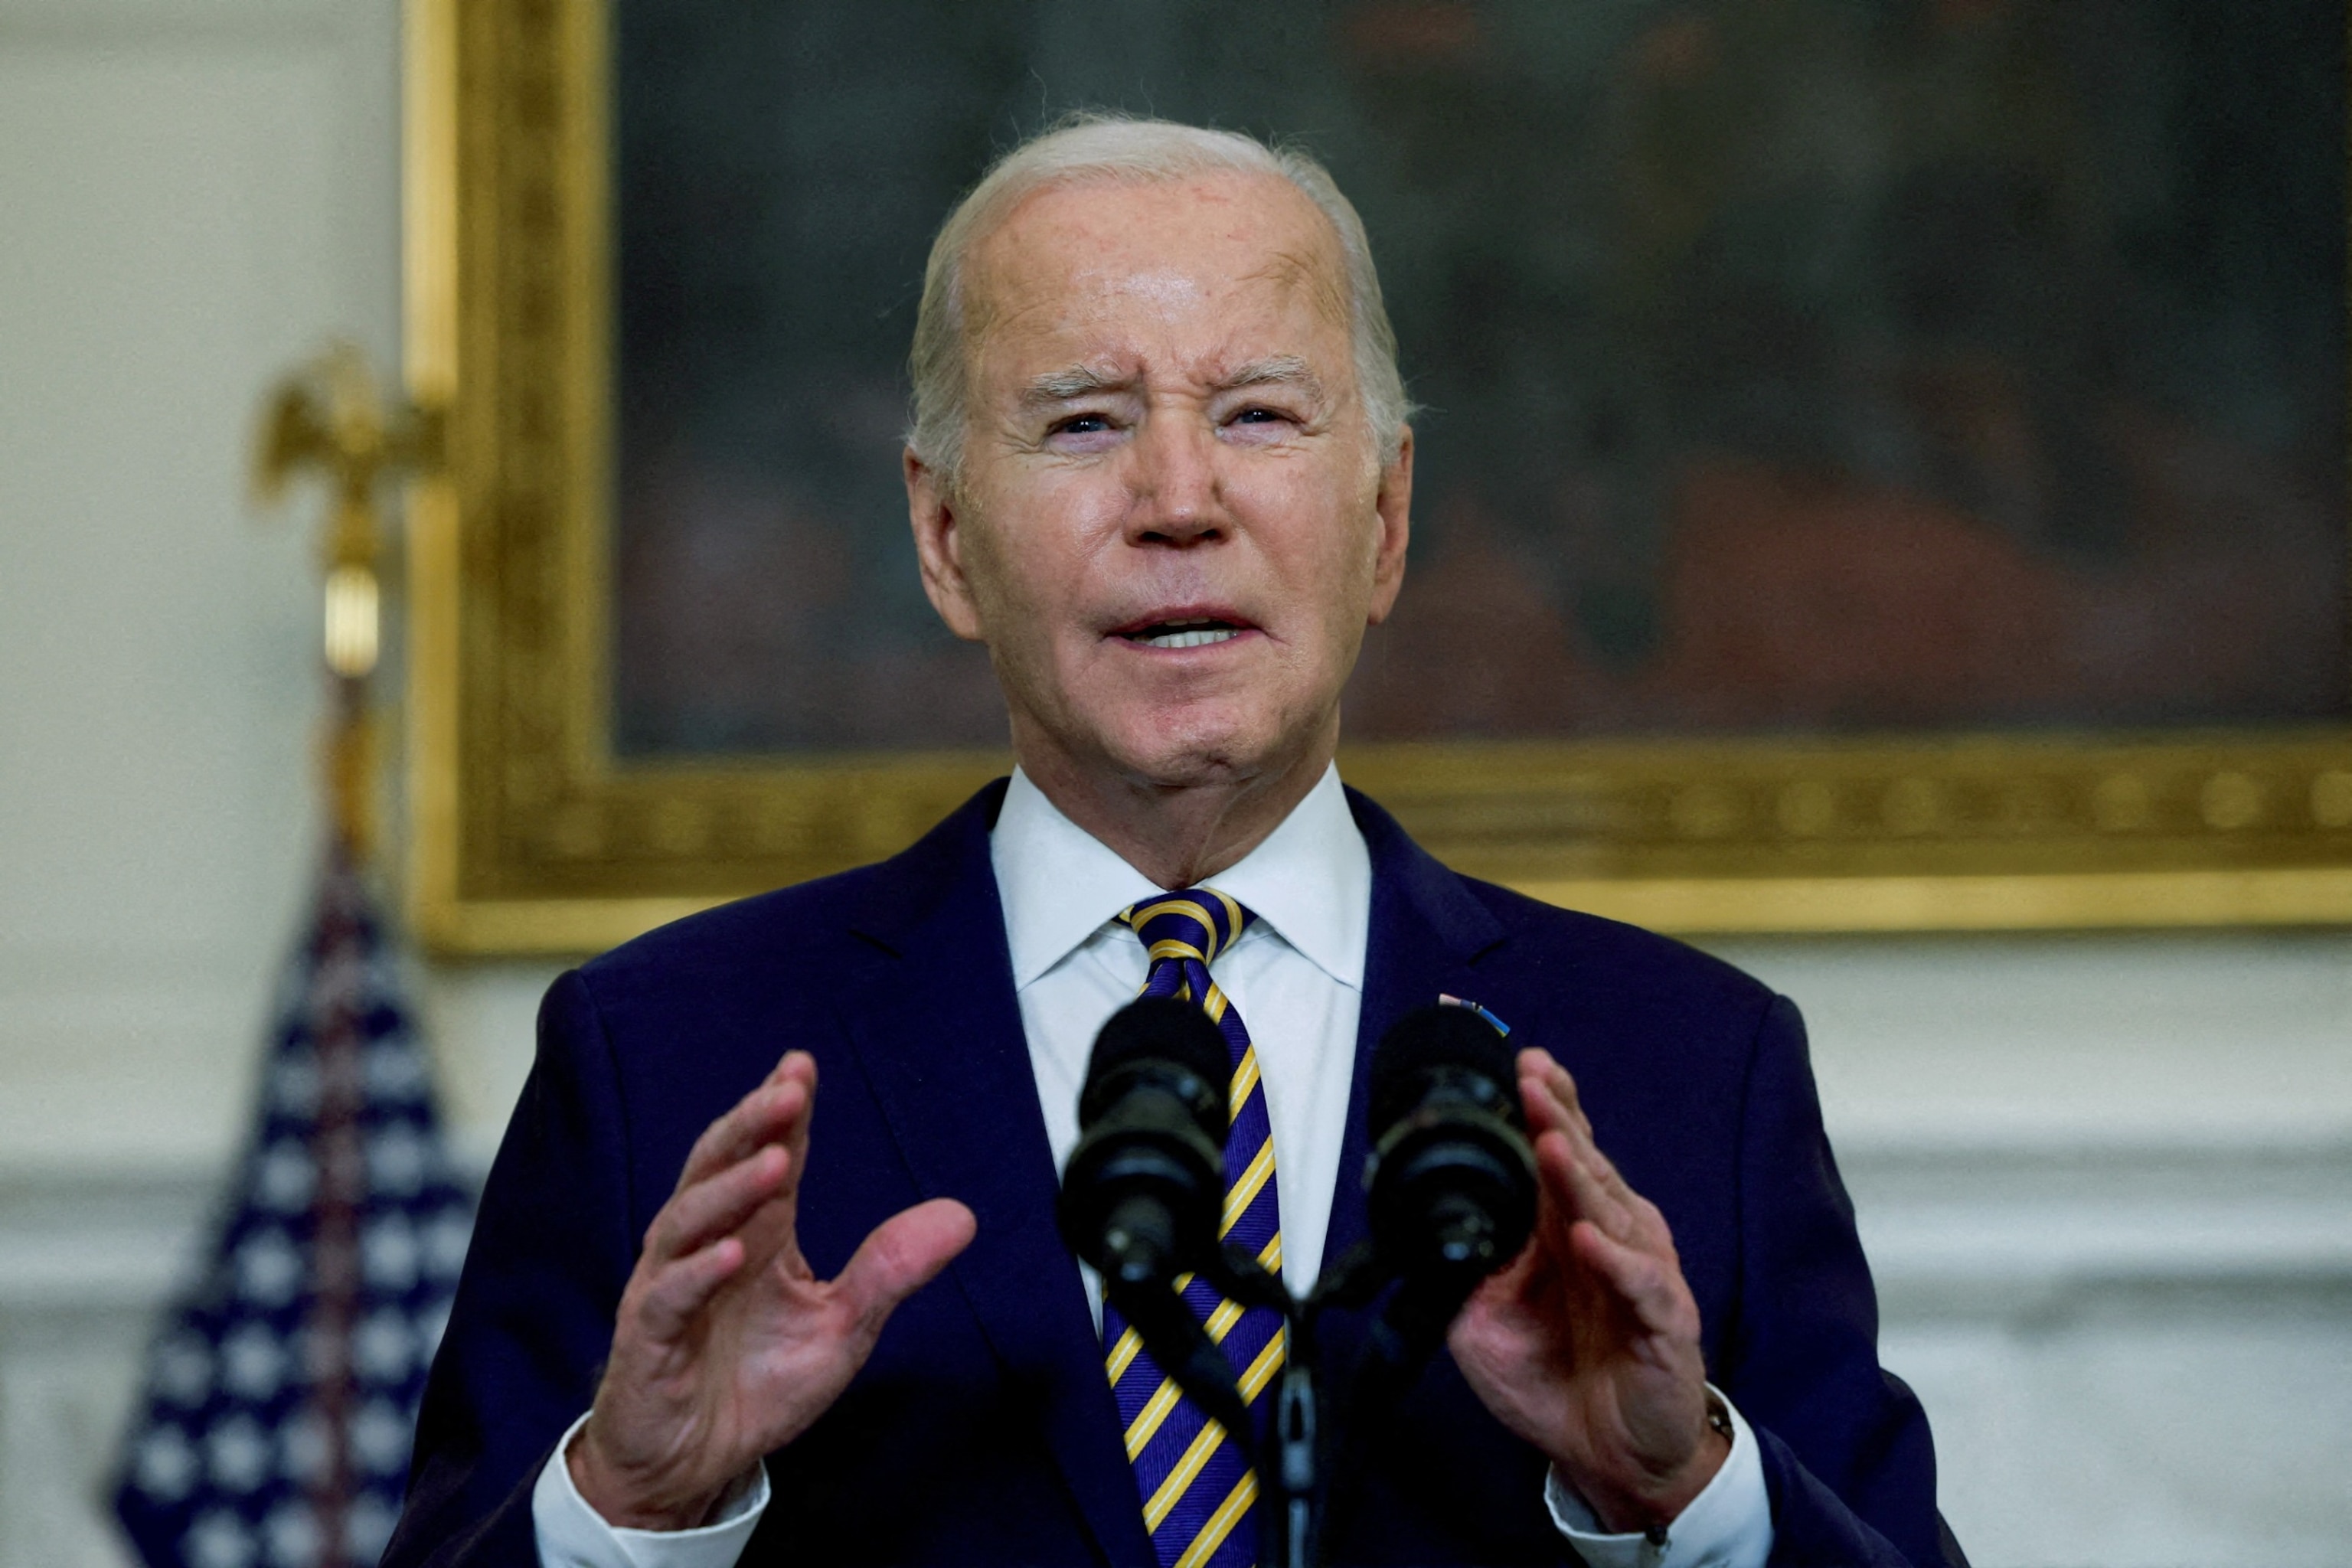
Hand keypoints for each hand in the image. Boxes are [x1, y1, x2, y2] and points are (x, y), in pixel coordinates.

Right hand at [569, 1051, 976, 1528]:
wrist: (693, 1467)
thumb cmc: (757, 1385)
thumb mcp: (842, 1328)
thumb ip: (891, 1270)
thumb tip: (963, 1215)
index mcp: (756, 1234)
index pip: (766, 1155)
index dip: (781, 1112)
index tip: (802, 1065)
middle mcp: (707, 1246)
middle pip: (720, 1167)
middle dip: (752, 1125)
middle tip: (788, 1090)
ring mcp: (671, 1288)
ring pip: (688, 1220)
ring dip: (730, 1188)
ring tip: (776, 1161)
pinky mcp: (648, 1340)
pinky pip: (668, 1297)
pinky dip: (696, 1274)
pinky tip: (729, 1254)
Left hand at [1448, 1049, 1727, 1533]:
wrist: (1612, 1455)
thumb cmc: (1558, 1377)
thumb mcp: (1487, 1320)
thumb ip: (1470, 1267)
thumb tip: (1437, 1223)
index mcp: (1568, 1228)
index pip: (1561, 1153)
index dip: (1546, 1109)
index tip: (1522, 1066)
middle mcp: (1609, 1237)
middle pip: (1585, 1167)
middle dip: (1557, 1121)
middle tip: (1532, 1081)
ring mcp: (1640, 1275)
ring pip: (1611, 1214)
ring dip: (1579, 1178)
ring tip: (1552, 1142)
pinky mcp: (1664, 1323)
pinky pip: (1641, 1286)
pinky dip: (1615, 1263)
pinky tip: (1589, 1241)